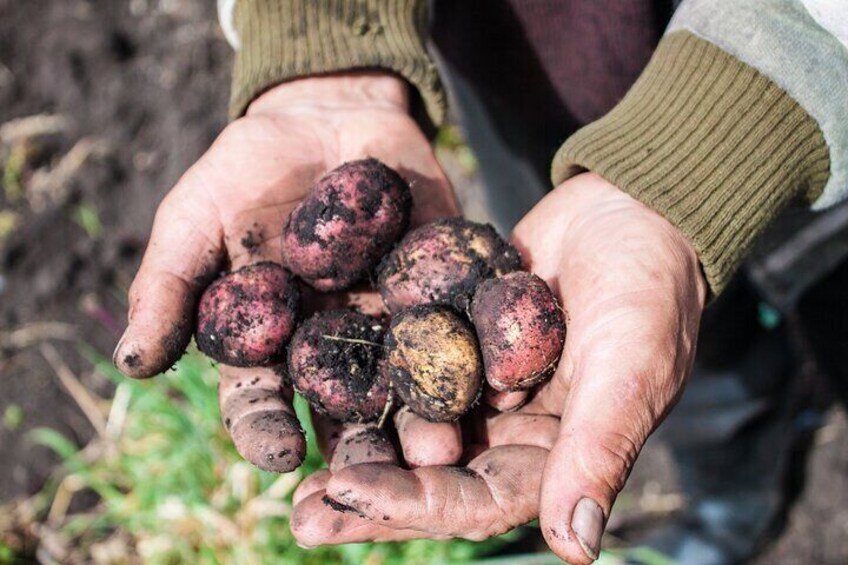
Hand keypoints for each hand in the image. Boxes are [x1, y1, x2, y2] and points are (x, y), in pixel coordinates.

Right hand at [113, 72, 461, 471]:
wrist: (323, 114)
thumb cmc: (245, 170)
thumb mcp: (194, 220)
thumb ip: (167, 288)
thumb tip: (131, 365)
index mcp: (271, 343)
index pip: (263, 402)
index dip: (267, 432)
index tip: (280, 457)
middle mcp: (334, 344)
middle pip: (344, 408)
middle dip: (359, 445)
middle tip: (377, 482)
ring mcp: (391, 318)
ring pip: (407, 378)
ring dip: (424, 415)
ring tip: (441, 448)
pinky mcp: (440, 285)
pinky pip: (457, 318)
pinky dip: (474, 345)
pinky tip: (491, 376)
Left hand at [292, 173, 706, 563]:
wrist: (635, 209)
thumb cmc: (651, 289)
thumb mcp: (629, 367)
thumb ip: (599, 450)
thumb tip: (577, 551)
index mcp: (554, 456)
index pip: (477, 500)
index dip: (411, 504)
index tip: (344, 493)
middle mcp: (512, 433)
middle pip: (431, 479)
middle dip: (366, 497)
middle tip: (297, 514)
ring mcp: (482, 387)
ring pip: (411, 429)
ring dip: (356, 446)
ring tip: (290, 467)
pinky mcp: (461, 340)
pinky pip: (410, 367)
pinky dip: (369, 379)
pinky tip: (315, 383)